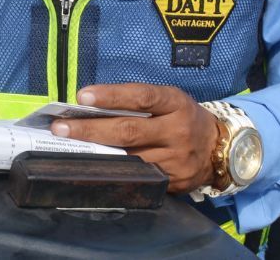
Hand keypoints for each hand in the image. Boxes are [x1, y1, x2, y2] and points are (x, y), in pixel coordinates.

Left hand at [51, 84, 221, 192]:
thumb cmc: (182, 118)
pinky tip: (92, 169)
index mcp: (176, 104)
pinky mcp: (173, 182)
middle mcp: (177, 131)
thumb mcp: (169, 101)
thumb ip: (138, 103)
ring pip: (129, 158)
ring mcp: (176, 160)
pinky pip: (138, 178)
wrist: (220, 149)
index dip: (111, 96)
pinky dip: (114, 172)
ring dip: (95, 154)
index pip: (141, 96)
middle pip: (128, 131)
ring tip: (67, 148)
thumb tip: (90, 106)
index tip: (82, 96)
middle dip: (90, 130)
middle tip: (60, 128)